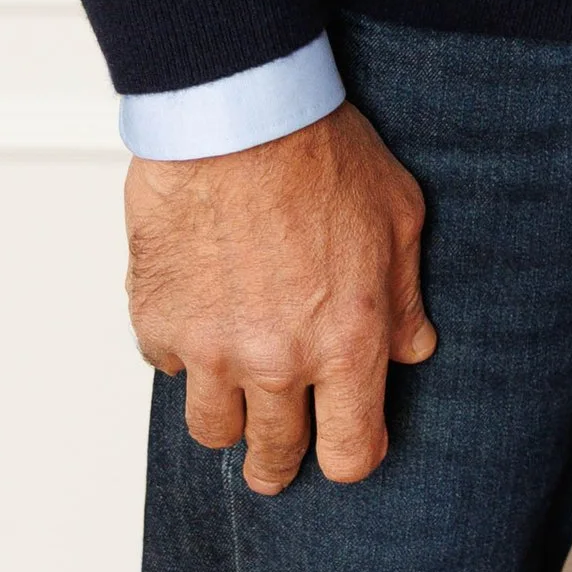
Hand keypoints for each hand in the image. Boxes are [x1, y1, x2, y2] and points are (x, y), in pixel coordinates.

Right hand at [124, 101, 435, 494]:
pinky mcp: (158, 322)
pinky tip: (203, 313)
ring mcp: (210, 349)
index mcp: (346, 343)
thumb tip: (413, 346)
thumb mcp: (398, 215)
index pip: (349, 453)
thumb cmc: (320, 150)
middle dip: (280, 459)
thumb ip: (405, 295)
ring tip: (238, 388)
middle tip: (278, 455)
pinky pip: (168, 365)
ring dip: (228, 412)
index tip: (346, 446)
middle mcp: (277, 361)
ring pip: (212, 427)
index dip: (351, 456)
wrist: (238, 112)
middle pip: (273, 456)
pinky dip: (184, 350)